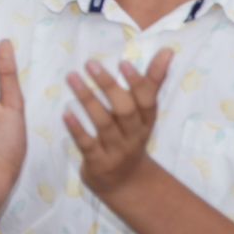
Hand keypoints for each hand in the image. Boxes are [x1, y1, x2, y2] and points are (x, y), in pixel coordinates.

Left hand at [63, 50, 173, 199]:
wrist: (125, 182)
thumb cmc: (131, 136)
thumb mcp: (144, 113)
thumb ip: (151, 82)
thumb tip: (167, 50)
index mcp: (146, 121)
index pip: (147, 101)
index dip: (137, 83)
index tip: (124, 62)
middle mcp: (133, 136)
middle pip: (125, 110)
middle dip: (109, 86)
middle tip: (90, 64)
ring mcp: (116, 150)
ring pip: (104, 124)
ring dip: (87, 100)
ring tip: (72, 78)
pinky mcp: (98, 162)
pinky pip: (87, 144)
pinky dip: (76, 128)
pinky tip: (65, 112)